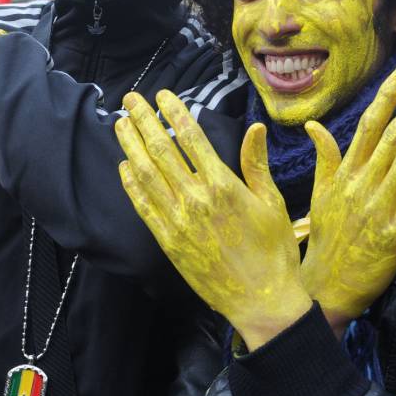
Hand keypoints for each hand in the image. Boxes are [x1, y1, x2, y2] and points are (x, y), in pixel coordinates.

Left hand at [116, 89, 310, 350]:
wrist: (262, 300)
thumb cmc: (275, 251)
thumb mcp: (272, 202)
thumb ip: (256, 164)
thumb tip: (255, 127)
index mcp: (223, 185)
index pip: (191, 138)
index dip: (174, 112)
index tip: (162, 95)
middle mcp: (195, 200)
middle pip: (161, 150)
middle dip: (143, 120)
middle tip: (130, 99)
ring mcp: (178, 222)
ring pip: (145, 175)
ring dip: (130, 146)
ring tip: (120, 124)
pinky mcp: (168, 243)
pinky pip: (143, 207)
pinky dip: (131, 185)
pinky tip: (124, 168)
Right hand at [300, 68, 395, 334]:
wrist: (327, 287)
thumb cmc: (326, 239)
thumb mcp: (319, 194)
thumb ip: (324, 158)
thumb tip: (313, 125)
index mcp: (344, 174)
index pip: (367, 126)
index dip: (387, 97)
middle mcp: (362, 185)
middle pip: (393, 136)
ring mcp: (380, 208)